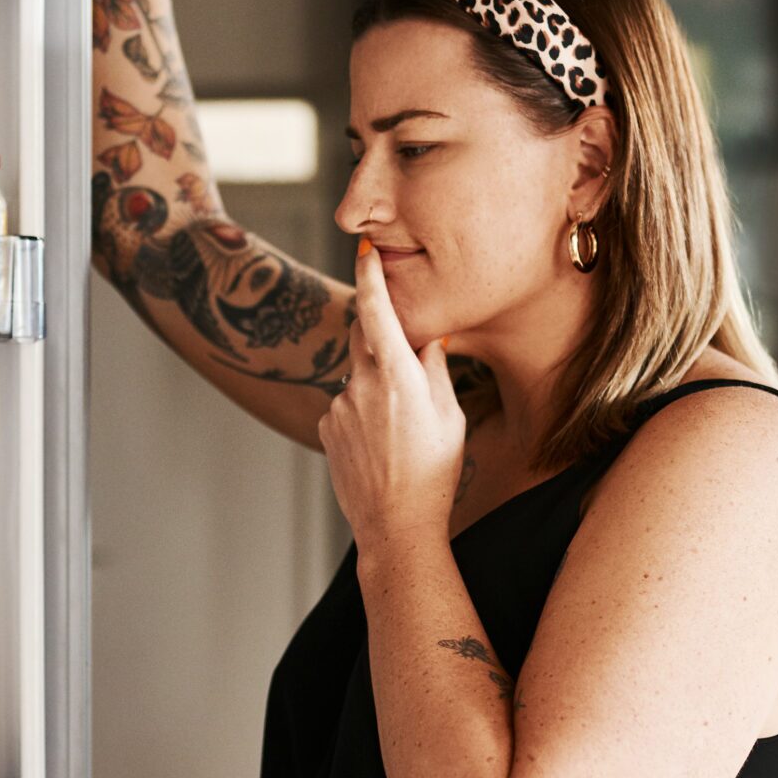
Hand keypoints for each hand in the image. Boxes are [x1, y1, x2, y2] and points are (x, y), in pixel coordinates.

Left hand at [321, 240, 464, 552]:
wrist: (395, 527)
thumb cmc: (435, 473)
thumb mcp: (450, 417)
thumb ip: (434, 369)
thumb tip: (428, 335)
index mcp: (398, 377)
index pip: (377, 311)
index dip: (370, 276)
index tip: (365, 250)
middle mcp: (362, 385)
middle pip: (364, 338)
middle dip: (382, 339)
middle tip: (406, 369)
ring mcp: (339, 407)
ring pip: (358, 377)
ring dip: (377, 387)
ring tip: (400, 432)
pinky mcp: (327, 428)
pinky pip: (346, 404)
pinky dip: (363, 412)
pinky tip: (381, 446)